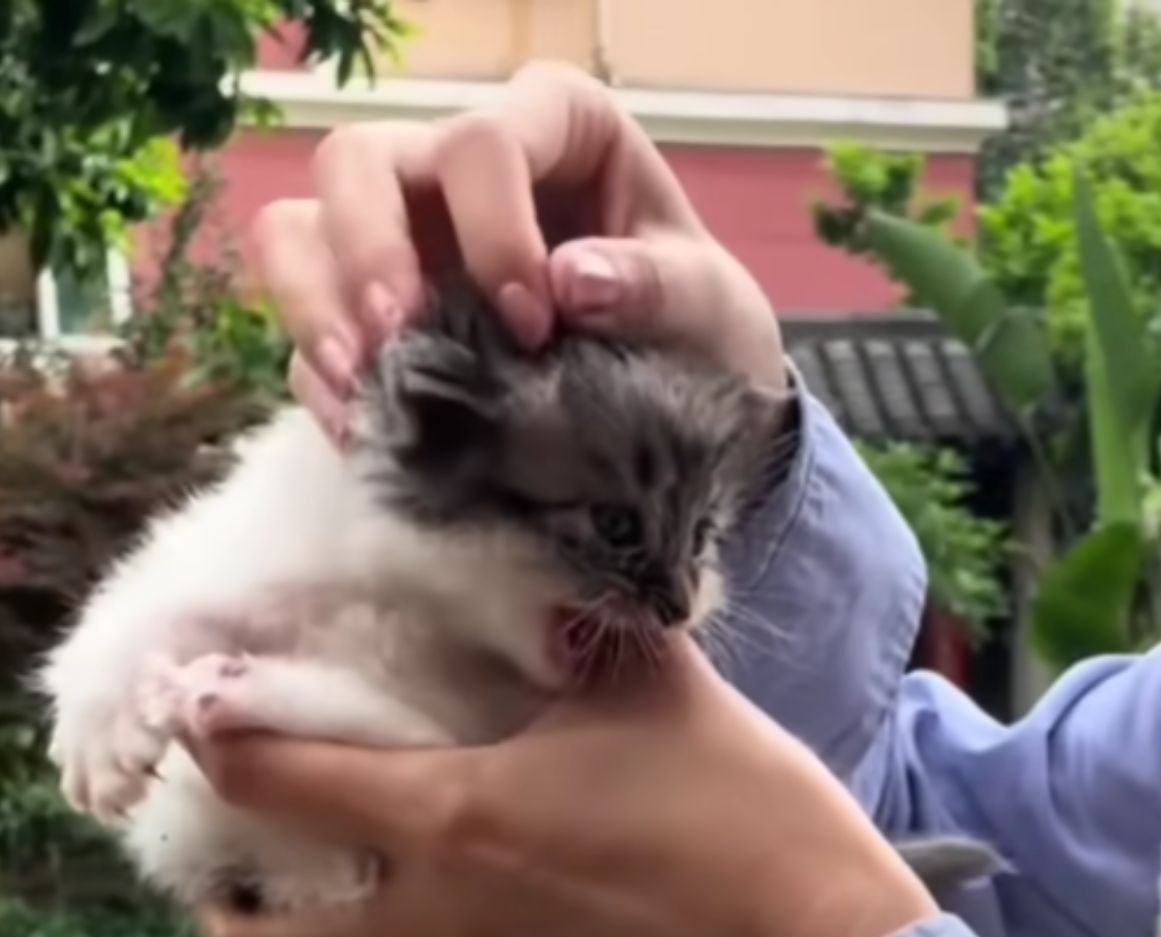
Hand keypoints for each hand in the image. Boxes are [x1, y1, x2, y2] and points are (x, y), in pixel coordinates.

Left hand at [192, 638, 934, 936]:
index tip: (201, 719)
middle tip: (264, 880)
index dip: (216, 738)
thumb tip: (542, 588)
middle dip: (230, 916)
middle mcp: (439, 927)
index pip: (276, 776)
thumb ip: (576, 630)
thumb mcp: (650, 685)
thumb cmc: (730, 799)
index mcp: (449, 818)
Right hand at [250, 61, 784, 440]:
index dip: (493, 228)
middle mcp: (455, 170)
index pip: (483, 143)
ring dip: (315, 307)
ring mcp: (403, 242)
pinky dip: (322, 380)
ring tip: (362, 384)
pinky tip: (364, 426)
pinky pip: (307, 330)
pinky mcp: (374, 317)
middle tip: (400, 339)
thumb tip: (570, 281)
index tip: (533, 323)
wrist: (679, 397)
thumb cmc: (695, 322)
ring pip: (297, 231)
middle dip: (367, 252)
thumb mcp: (706, 302)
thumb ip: (656, 284)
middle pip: (356, 164)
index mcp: (551, 129)